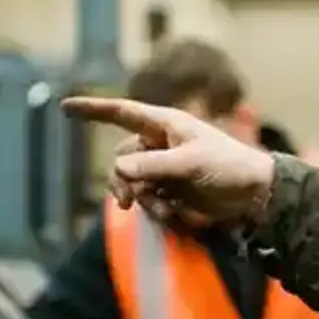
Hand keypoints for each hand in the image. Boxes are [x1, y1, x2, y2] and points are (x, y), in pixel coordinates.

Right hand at [63, 95, 277, 227]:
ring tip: (163, 208)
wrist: (253, 195)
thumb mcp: (190, 163)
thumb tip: (117, 170)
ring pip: (131, 183)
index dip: (93, 109)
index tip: (65, 106)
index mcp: (164, 125)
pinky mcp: (169, 190)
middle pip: (121, 161)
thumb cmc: (227, 166)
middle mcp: (159, 144)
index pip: (121, 112)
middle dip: (121, 182)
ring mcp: (163, 168)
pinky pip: (146, 199)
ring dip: (141, 198)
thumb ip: (153, 165)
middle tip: (126, 202)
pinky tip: (173, 212)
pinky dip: (154, 208)